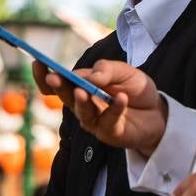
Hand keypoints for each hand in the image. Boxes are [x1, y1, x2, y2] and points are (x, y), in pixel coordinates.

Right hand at [34, 58, 166, 155]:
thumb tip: (92, 75)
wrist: (158, 113)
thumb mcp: (125, 71)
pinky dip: (115, 108)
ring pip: (82, 112)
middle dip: (58, 86)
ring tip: (83, 90)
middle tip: (54, 77)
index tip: (37, 62)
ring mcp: (95, 121)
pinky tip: (121, 98)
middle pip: (65, 97)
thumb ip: (107, 69)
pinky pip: (109, 121)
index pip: (59, 82)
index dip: (45, 74)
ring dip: (82, 101)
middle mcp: (84, 105)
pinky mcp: (110, 133)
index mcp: (82, 86)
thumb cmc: (136, 90)